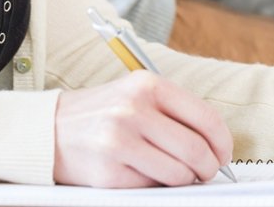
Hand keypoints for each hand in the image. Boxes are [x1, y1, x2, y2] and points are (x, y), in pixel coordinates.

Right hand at [53, 71, 232, 186]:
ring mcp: (119, 142)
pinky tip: (142, 174)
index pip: (205, 117)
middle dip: (209, 167)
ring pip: (178, 173)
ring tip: (176, 174)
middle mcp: (134, 110)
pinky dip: (154, 185)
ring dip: (185, 180)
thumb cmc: (102, 113)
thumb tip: (215, 145)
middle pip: (196, 149)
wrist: (48, 130)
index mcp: (148, 86)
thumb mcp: (137, 96)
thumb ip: (174, 113)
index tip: (224, 154)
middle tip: (206, 172)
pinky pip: (151, 188)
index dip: (223, 142)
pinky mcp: (108, 173)